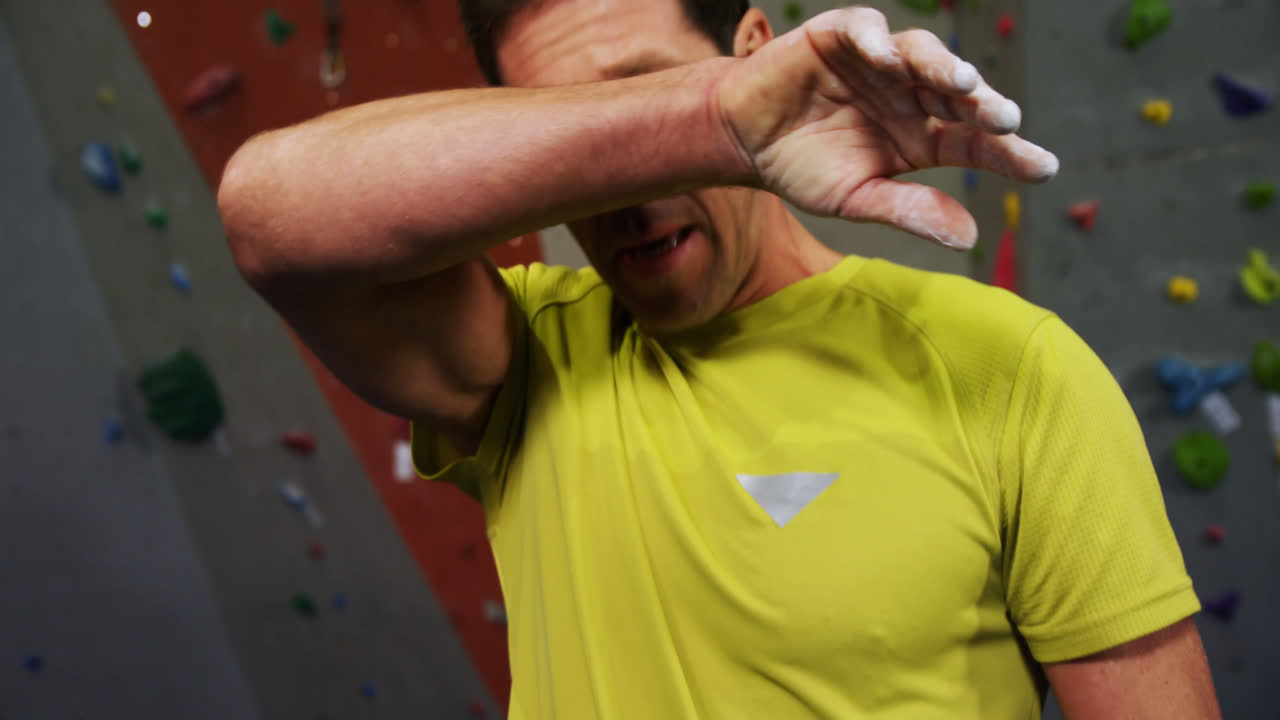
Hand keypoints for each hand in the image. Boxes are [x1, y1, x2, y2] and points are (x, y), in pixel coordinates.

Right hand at [715, 6, 1058, 248]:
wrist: (743, 139)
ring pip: (923, 54)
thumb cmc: (802, 168)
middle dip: (983, 105)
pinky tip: (886, 56)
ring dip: (943, 65)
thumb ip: (909, 210)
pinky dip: (877, 39)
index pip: (974, 142)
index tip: (1043, 168)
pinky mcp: (842, 36)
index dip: (1010, 152)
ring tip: (960, 82)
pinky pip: (866, 29)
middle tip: (1005, 120)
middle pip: (958, 95)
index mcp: (921, 136)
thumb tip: (969, 238)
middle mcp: (910, 94)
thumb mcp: (856, 199)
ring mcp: (879, 62)